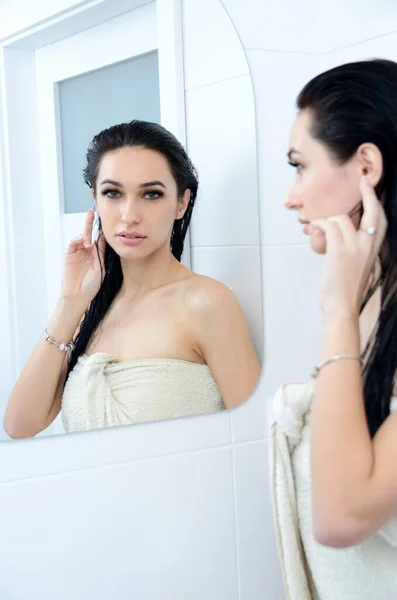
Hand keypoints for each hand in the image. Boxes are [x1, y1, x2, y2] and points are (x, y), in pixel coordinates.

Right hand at [61, 209, 105, 303]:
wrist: (78, 296)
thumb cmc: (91, 285)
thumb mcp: (100, 267)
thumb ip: (101, 252)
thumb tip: (104, 238)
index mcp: (97, 253)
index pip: (99, 238)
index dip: (102, 229)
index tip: (107, 219)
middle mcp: (87, 250)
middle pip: (89, 233)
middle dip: (90, 222)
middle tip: (93, 211)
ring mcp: (78, 251)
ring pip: (81, 236)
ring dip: (85, 234)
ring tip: (88, 241)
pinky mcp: (69, 254)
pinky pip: (73, 242)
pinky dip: (78, 239)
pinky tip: (83, 243)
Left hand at [308, 176, 386, 317]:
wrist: (342, 306)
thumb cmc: (345, 288)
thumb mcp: (357, 264)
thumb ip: (356, 246)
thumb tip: (342, 229)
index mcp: (374, 248)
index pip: (380, 218)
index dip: (374, 200)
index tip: (368, 185)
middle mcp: (369, 245)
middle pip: (372, 211)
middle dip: (367, 193)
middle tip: (361, 180)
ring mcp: (355, 246)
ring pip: (339, 219)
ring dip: (325, 222)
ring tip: (319, 233)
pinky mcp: (340, 250)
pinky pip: (328, 226)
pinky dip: (318, 227)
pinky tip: (314, 232)